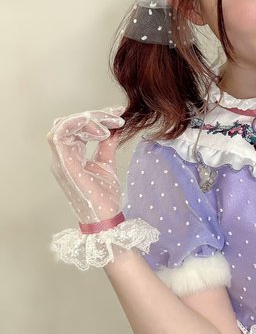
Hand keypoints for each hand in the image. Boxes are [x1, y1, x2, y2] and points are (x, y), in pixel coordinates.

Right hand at [47, 107, 125, 223]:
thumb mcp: (107, 164)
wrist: (106, 219)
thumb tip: (114, 128)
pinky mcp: (66, 166)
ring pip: (63, 125)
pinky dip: (80, 127)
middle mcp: (61, 158)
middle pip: (67, 122)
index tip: (117, 114)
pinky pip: (61, 136)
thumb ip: (107, 146)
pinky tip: (102, 132)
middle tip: (116, 116)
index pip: (73, 127)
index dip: (94, 116)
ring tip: (111, 125)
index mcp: (70, 157)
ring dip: (88, 119)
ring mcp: (61, 162)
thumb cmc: (104, 198)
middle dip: (93, 115)